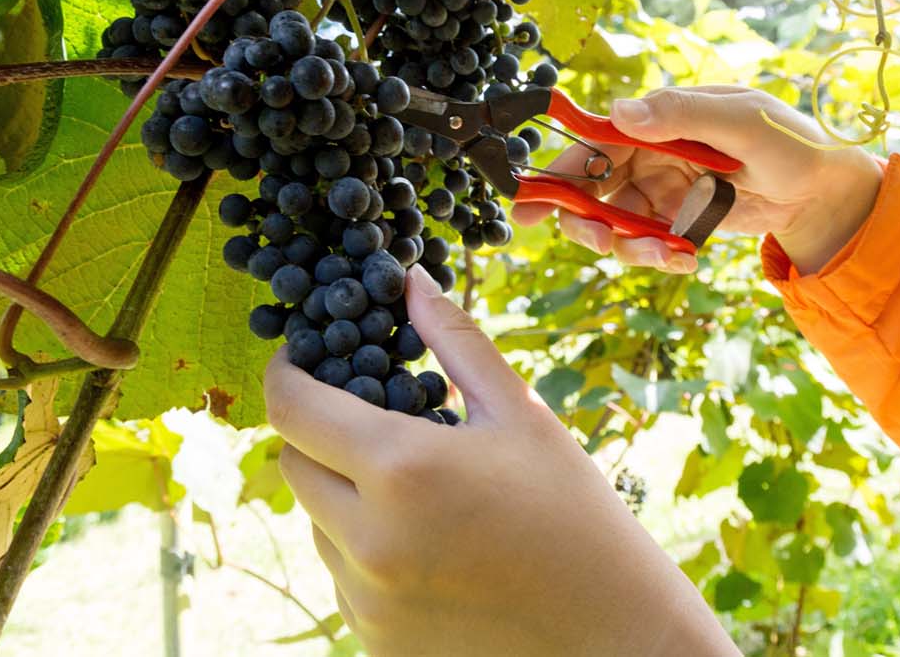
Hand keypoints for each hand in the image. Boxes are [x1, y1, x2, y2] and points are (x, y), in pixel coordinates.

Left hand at [263, 266, 738, 656]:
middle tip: (369, 417)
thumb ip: (455, 340)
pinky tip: (429, 544)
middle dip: (318, 433)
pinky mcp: (375, 643)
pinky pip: (342, 577)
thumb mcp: (520, 416)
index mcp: (402, 470)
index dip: (287, 372)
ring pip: (316, 524)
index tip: (302, 357)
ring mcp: (366, 601)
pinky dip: (364, 551)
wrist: (613, 637)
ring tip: (419, 490)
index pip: (292, 408)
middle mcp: (368, 541)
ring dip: (343, 496)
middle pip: (293, 466)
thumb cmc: (575, 514)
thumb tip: (408, 279)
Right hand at [511, 86, 883, 274]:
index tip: (530, 206)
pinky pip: (646, 244)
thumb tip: (620, 112)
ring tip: (668, 255)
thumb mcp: (741, 121)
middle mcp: (651, 154)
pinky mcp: (676, 222)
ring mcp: (661, 191)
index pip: (594, 142)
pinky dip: (657, 257)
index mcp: (659, 119)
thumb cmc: (789, 141)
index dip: (558, 172)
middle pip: (591, 190)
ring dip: (628, 246)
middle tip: (602, 242)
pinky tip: (686, 258)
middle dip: (587, 221)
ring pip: (615, 224)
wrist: (825, 192)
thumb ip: (682, 116)